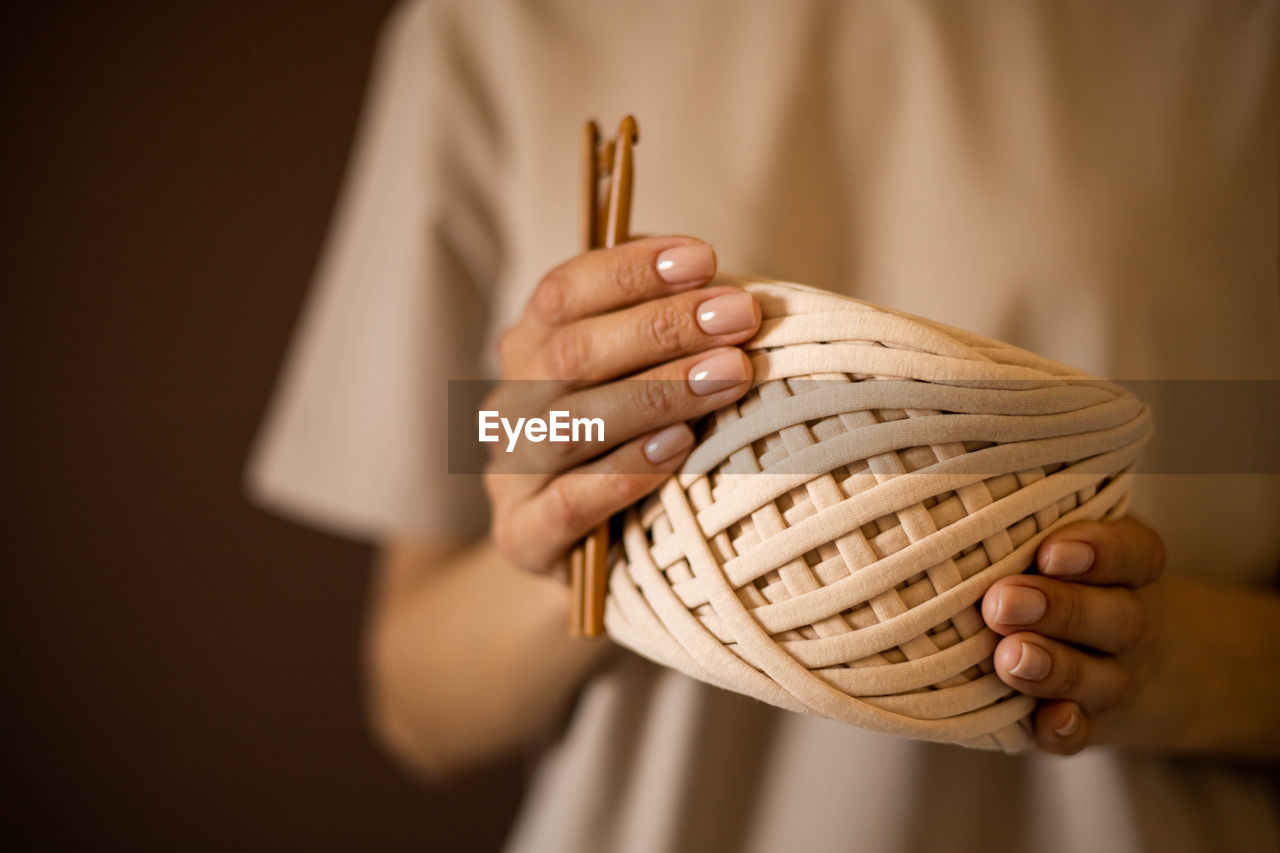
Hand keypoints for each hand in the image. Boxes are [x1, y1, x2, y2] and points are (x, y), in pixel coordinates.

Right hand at [483, 236, 760, 578]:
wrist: (600, 552)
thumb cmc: (635, 440)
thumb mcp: (642, 373)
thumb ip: (664, 326)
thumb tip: (723, 285)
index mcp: (528, 347)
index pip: (563, 291)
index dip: (631, 271)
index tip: (705, 259)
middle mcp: (510, 404)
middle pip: (571, 353)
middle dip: (662, 327)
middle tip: (738, 316)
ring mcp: (509, 472)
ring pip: (572, 424)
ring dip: (657, 393)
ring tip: (730, 374)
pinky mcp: (522, 537)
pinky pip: (568, 503)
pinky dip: (626, 471)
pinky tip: (681, 448)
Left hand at [981, 517, 1166, 754]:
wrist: (1149, 673)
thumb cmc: (1069, 583)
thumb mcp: (1071, 552)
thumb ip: (1028, 536)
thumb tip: (951, 515)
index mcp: (1128, 571)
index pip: (1134, 553)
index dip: (1099, 551)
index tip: (1047, 553)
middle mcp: (1129, 625)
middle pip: (1117, 616)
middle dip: (1059, 608)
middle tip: (1002, 603)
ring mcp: (1114, 679)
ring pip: (1101, 678)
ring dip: (1055, 668)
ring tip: (1010, 657)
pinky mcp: (1091, 725)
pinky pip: (1085, 735)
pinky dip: (1067, 730)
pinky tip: (1050, 720)